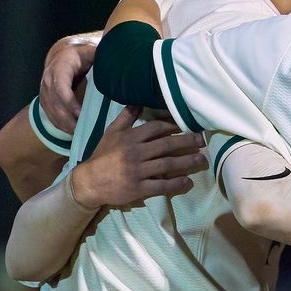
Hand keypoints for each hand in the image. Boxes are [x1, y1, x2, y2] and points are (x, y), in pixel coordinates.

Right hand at [40, 36, 98, 131]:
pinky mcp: (45, 98)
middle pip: (54, 102)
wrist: (66, 53)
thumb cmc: (85, 54)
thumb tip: (123, 64)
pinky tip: (71, 132)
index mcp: (61, 65)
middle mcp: (48, 77)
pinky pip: (49, 114)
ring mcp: (44, 89)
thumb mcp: (93, 51)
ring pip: (50, 110)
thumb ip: (104, 58)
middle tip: (81, 130)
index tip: (80, 113)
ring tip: (78, 134)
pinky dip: (59, 124)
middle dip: (67, 118)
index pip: (60, 86)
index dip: (69, 101)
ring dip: (63, 124)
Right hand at [68, 107, 206, 207]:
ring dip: (187, 162)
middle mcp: (135, 153)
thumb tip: (137, 102)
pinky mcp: (138, 188)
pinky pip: (161, 185)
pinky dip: (176, 184)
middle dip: (187, 142)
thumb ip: (125, 118)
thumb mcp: (111, 133)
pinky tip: (188, 182)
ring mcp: (137, 171)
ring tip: (201, 159)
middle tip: (202, 141)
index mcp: (130, 138)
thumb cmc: (102, 156)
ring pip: (167, 164)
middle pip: (166, 145)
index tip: (187, 126)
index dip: (173, 126)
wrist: (88, 182)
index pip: (156, 128)